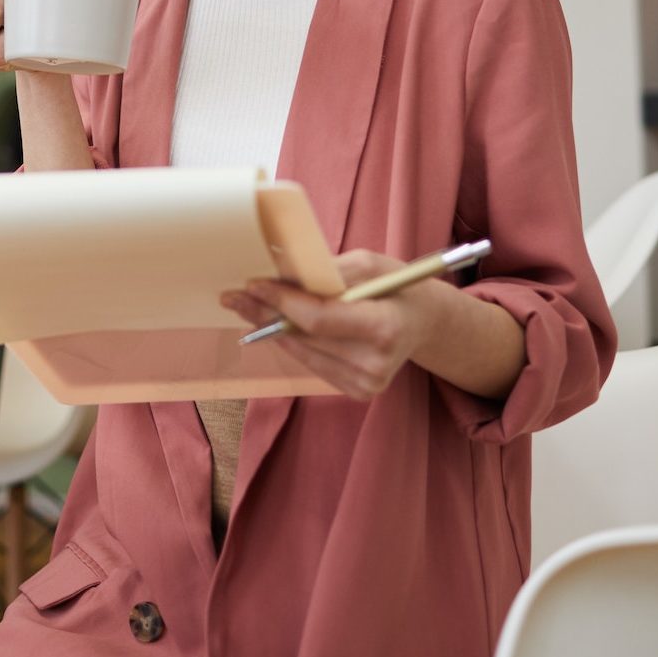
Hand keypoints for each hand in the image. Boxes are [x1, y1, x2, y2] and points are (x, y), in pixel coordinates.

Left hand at [219, 249, 438, 401]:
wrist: (424, 323)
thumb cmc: (398, 287)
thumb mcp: (371, 265)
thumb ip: (330, 271)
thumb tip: (284, 275)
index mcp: (384, 328)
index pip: (319, 319)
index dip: (282, 302)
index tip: (254, 284)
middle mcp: (375, 363)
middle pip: (305, 338)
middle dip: (266, 313)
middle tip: (233, 296)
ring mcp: (366, 383)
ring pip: (303, 352)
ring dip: (271, 329)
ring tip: (245, 307)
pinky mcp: (357, 391)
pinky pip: (312, 363)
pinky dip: (293, 342)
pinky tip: (275, 325)